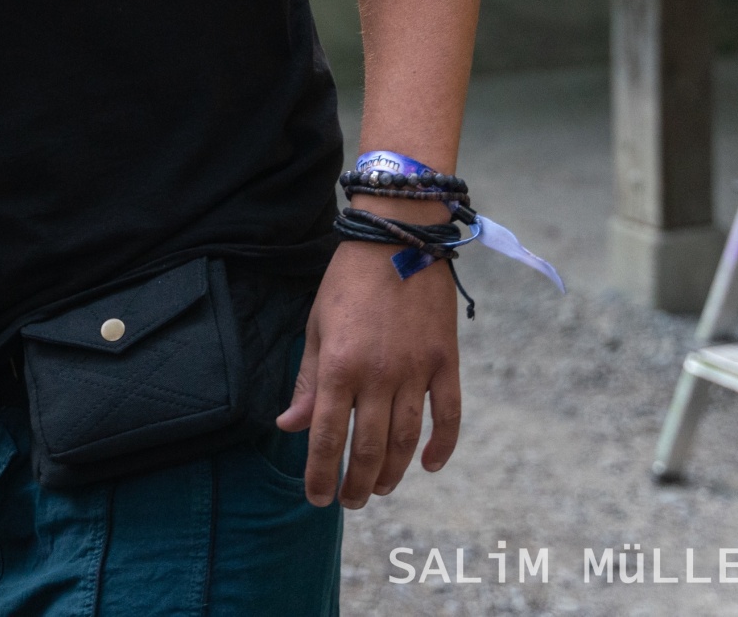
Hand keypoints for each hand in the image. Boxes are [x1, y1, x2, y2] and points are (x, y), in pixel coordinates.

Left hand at [277, 230, 461, 507]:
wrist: (397, 237)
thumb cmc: (347, 281)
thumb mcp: (316, 326)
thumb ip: (308, 381)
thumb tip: (289, 426)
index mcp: (338, 366)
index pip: (328, 437)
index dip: (321, 474)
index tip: (317, 498)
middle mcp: (377, 375)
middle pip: (370, 448)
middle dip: (357, 483)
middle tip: (350, 501)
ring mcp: (415, 370)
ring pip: (407, 439)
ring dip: (394, 472)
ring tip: (380, 489)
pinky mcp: (444, 361)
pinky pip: (447, 414)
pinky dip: (442, 446)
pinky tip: (430, 466)